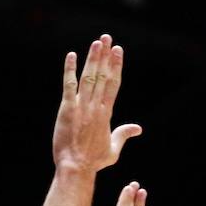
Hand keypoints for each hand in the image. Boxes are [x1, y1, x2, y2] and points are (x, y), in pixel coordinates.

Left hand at [52, 34, 140, 172]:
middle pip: (102, 75)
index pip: (114, 83)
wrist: (75, 167)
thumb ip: (124, 134)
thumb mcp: (113, 149)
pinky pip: (69, 86)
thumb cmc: (93, 161)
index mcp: (106, 113)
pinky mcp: (67, 110)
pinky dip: (69, 70)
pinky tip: (71, 56)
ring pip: (89, 77)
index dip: (116, 65)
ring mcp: (81, 106)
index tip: (118, 50)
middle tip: (106, 37)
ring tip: (96, 43)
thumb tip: (138, 128)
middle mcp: (96, 106)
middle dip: (105, 55)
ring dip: (92, 58)